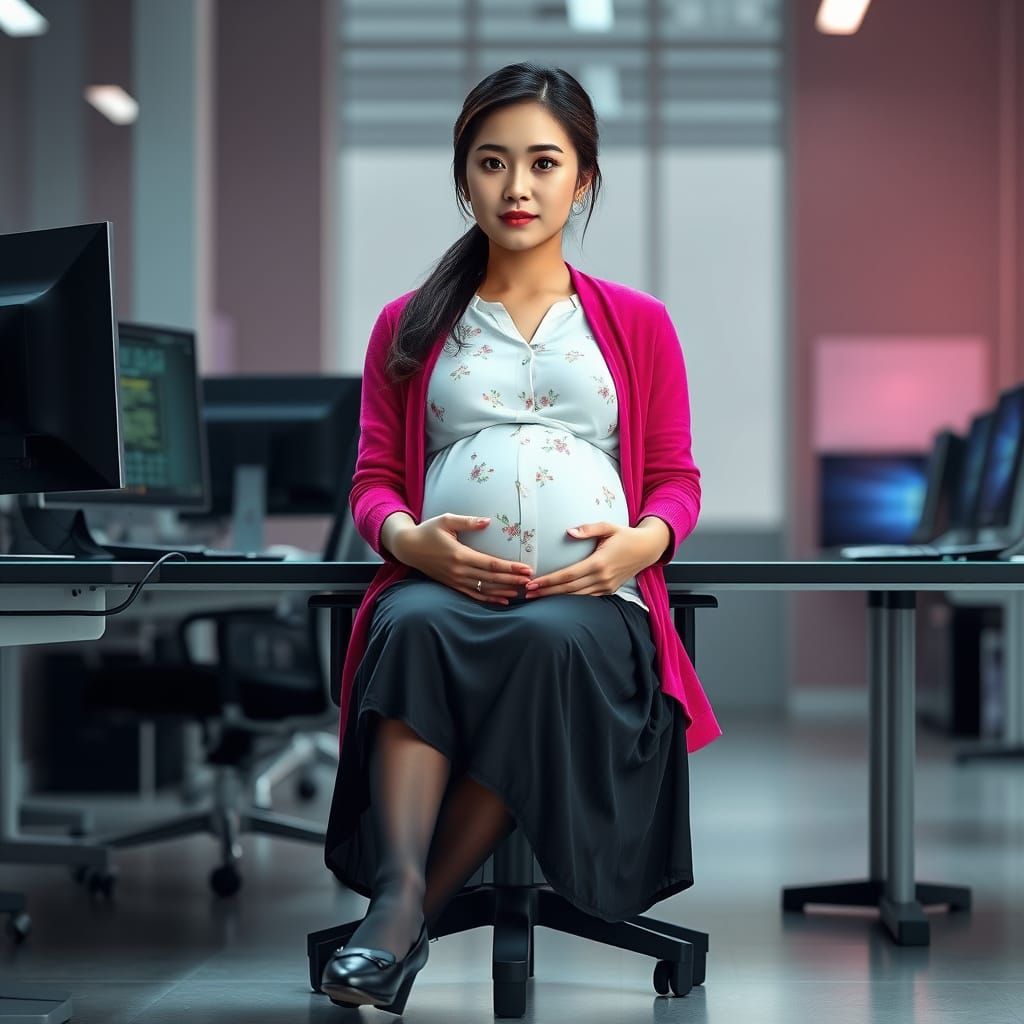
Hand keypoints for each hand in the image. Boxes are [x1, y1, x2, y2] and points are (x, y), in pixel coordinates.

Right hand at [392, 513, 534, 604]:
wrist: (408, 547)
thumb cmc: (428, 531)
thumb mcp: (446, 520)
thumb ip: (468, 521)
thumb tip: (487, 521)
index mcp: (460, 554)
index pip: (491, 564)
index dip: (510, 568)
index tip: (526, 569)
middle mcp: (459, 570)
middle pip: (491, 579)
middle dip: (513, 580)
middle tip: (531, 581)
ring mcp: (455, 580)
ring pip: (484, 589)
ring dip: (504, 590)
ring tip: (522, 591)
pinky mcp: (452, 584)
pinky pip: (474, 595)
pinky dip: (489, 599)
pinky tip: (503, 600)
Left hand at [523, 521, 658, 598]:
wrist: (647, 549)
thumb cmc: (625, 535)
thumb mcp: (608, 527)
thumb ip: (588, 529)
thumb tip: (568, 531)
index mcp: (599, 562)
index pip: (568, 575)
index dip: (549, 581)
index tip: (533, 582)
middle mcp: (602, 578)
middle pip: (569, 589)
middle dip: (547, 592)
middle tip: (527, 592)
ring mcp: (606, 586)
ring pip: (576, 596)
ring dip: (556, 597)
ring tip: (537, 596)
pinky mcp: (609, 590)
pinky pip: (586, 597)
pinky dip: (570, 598)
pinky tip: (557, 597)